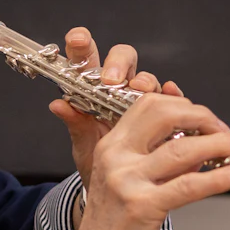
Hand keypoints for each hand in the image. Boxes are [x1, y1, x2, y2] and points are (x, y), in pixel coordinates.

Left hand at [48, 27, 183, 176]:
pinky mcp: (162, 111)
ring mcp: (141, 98)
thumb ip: (75, 125)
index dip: (81, 45)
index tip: (78, 40)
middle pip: (121, 58)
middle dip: (118, 62)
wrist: (119, 189)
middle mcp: (118, 89)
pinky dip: (171, 92)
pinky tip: (170, 92)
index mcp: (91, 91)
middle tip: (112, 79)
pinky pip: (170, 95)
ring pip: (146, 77)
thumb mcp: (84, 148)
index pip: (84, 60)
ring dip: (144, 80)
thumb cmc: (98, 164)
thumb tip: (57, 105)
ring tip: (139, 90)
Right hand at [60, 90, 229, 229]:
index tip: (208, 120)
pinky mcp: (141, 206)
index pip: (150, 104)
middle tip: (227, 131)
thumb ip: (159, 158)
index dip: (186, 105)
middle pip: (165, 114)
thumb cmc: (115, 225)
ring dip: (221, 144)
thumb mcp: (130, 179)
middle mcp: (116, 157)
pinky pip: (188, 186)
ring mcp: (127, 180)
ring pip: (182, 149)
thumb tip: (201, 143)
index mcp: (111, 145)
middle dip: (204, 117)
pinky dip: (218, 177)